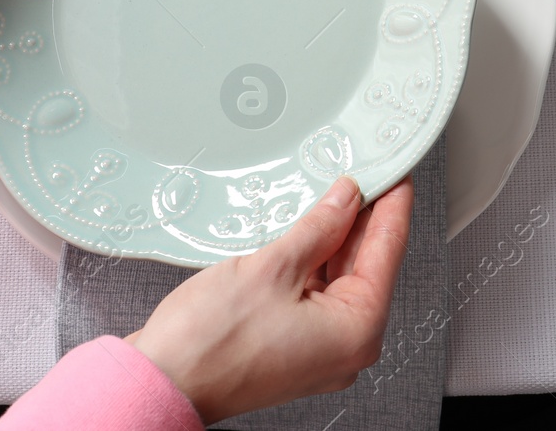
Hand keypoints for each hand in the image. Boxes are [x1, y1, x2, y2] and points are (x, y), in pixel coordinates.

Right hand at [128, 177, 413, 425]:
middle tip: (361, 171)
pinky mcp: (293, 344)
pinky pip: (315, 293)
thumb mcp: (272, 268)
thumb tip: (346, 199)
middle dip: (361, 218)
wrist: (160, 383)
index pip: (388, 251)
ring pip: (339, 277)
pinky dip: (313, 260)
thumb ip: (319, 228)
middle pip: (366, 264)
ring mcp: (319, 348)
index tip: (395, 171)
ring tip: (330, 192)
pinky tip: (305, 229)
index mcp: (356, 331)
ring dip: (334, 237)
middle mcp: (346, 346)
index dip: (392, 204)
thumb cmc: (208, 346)